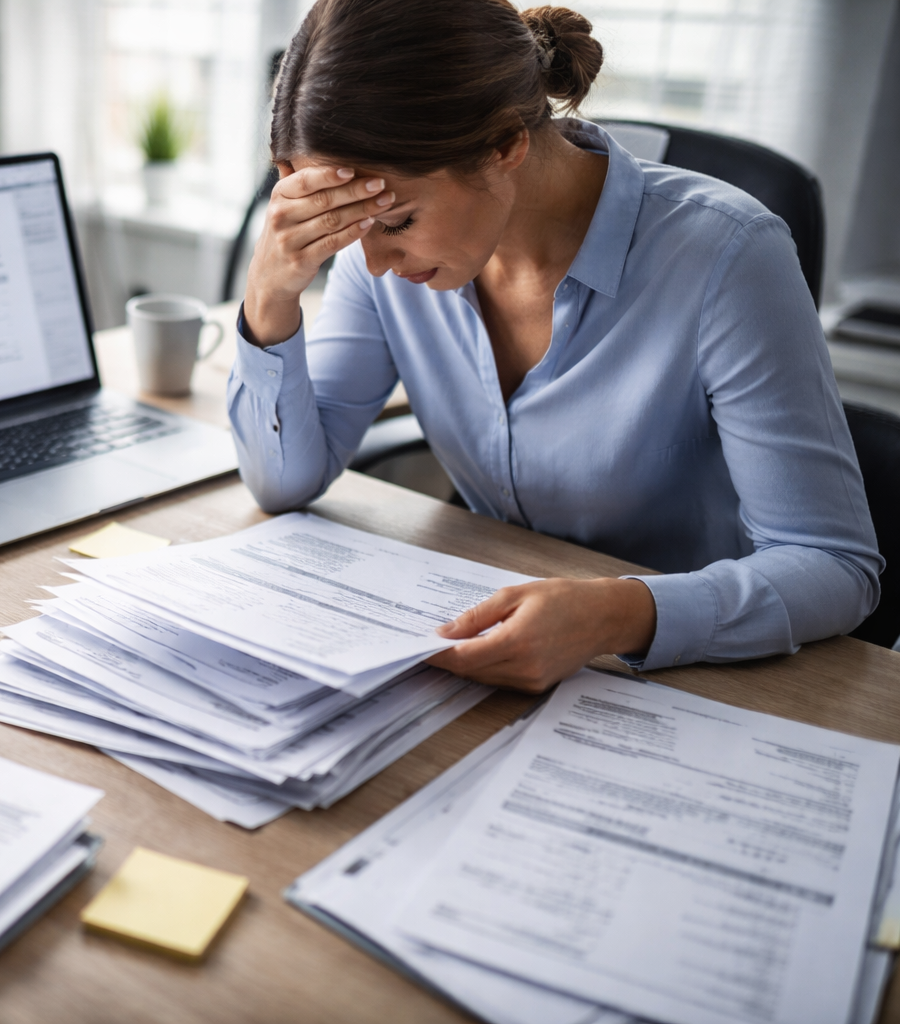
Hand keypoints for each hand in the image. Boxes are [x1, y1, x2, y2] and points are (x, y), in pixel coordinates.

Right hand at [244, 163, 394, 345]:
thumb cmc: (286, 233)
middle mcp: (281, 216)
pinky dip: (353, 233)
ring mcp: (290, 240)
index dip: (330, 174)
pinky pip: (333, 243)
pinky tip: (369, 223)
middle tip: (380, 184)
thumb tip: (307, 149)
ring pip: (332, 221)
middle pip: (324, 200)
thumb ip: (297, 183)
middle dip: (356, 191)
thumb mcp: (284, 206)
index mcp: (279, 196)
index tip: (354, 170)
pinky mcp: (302, 261)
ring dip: (361, 210)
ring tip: (384, 202)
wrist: (269, 275)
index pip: (306, 180)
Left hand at [426, 577, 656, 692]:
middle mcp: (524, 668)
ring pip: (483, 678)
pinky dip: (485, 668)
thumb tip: (445, 632)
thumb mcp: (515, 596)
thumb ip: (477, 616)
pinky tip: (480, 652)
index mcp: (517, 642)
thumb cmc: (563, 599)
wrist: (603, 617)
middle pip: (470, 671)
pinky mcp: (537, 686)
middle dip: (447, 660)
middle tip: (429, 645)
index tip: (419, 648)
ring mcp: (532, 681)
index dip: (437, 655)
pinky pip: (500, 680)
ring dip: (465, 665)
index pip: (463, 657)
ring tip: (450, 646)